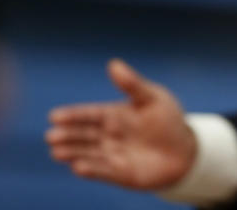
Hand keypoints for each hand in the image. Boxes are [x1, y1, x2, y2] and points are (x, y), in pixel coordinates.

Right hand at [46, 59, 197, 189]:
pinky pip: (102, 171)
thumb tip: (113, 63)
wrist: (184, 152)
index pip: (88, 114)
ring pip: (87, 153)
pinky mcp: (118, 173)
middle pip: (83, 134)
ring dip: (72, 153)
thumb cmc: (168, 121)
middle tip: (52, 135)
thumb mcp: (153, 98)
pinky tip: (78, 167)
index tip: (55, 116)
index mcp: (113, 115)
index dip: (72, 115)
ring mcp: (111, 155)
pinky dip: (91, 169)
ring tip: (57, 152)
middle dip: (67, 135)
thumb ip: (132, 85)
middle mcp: (107, 136)